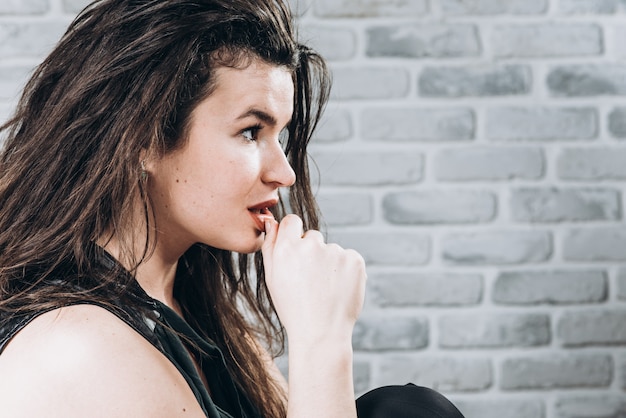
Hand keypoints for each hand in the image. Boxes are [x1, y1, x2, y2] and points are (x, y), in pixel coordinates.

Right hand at [261, 214, 366, 347]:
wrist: (321, 333)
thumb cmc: (293, 307)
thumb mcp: (272, 278)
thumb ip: (270, 246)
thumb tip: (271, 220)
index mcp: (286, 248)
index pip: (291, 221)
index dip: (293, 235)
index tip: (296, 250)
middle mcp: (311, 245)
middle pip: (312, 237)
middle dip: (311, 253)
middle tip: (310, 281)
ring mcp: (335, 251)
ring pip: (331, 250)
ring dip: (330, 264)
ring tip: (325, 290)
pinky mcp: (354, 259)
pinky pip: (348, 258)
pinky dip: (346, 270)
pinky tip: (338, 289)